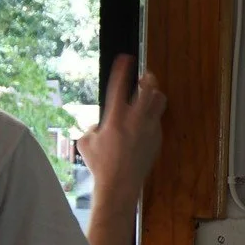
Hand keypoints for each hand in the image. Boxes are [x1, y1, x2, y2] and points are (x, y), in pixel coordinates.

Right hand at [78, 55, 164, 201]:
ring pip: (159, 101)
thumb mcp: (85, 143)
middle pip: (149, 89)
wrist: (120, 184)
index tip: (126, 59)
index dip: (122, 70)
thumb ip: (92, 127)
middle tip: (145, 76)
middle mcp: (134, 120)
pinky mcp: (157, 138)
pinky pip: (157, 120)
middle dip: (148, 78)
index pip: (119, 87)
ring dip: (154, 94)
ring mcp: (149, 128)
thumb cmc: (99, 164)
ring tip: (149, 95)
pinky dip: (151, 117)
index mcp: (115, 119)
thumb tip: (100, 123)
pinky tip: (144, 124)